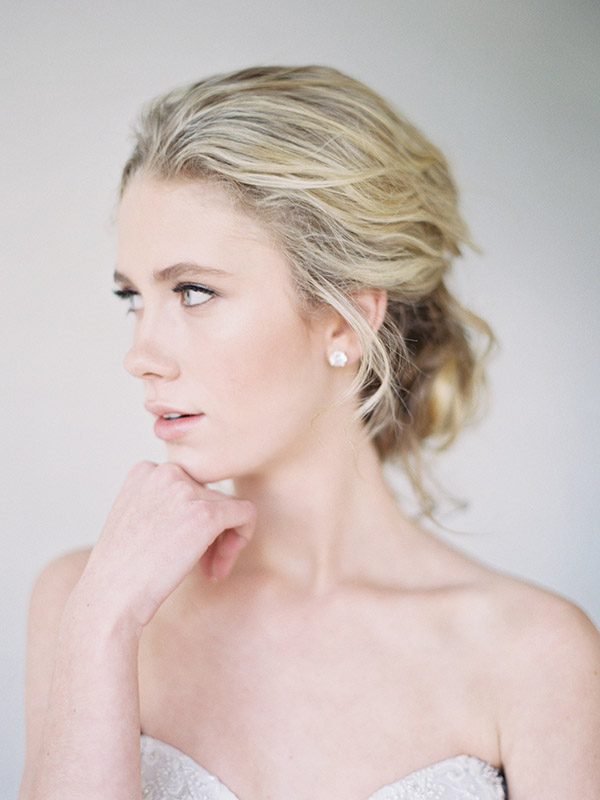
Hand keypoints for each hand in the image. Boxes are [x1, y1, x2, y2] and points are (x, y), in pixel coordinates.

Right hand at [76, 461, 255, 627]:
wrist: (111, 598)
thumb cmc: (121, 571)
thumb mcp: (134, 519)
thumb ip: (162, 502)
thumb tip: (201, 504)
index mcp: (145, 471)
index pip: (190, 487)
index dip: (192, 519)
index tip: (183, 549)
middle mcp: (165, 471)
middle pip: (210, 496)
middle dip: (211, 532)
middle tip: (203, 566)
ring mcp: (185, 490)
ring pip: (229, 507)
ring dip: (224, 542)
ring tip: (209, 571)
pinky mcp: (206, 512)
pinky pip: (246, 514)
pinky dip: (242, 539)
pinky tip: (221, 567)